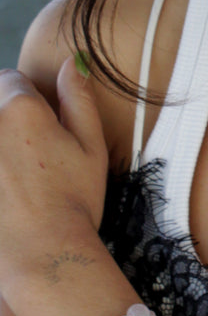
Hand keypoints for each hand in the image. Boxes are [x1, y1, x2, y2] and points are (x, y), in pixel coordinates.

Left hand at [0, 57, 108, 291]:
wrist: (41, 254)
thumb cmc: (73, 202)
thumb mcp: (90, 147)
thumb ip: (78, 99)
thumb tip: (72, 62)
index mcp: (22, 108)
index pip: (11, 79)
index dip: (27, 99)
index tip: (39, 127)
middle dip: (6, 120)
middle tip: (26, 155)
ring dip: (0, 144)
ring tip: (14, 174)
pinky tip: (6, 189)